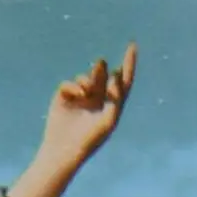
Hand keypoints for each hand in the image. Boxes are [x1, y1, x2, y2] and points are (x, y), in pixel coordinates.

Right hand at [41, 44, 136, 170]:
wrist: (64, 150)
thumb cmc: (90, 141)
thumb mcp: (109, 121)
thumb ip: (116, 98)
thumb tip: (116, 73)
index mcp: (111, 106)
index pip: (123, 82)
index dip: (129, 64)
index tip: (132, 46)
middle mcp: (97, 100)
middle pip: (103, 77)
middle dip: (102, 71)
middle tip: (101, 65)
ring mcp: (80, 98)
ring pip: (86, 78)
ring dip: (88, 80)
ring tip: (86, 90)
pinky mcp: (64, 97)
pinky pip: (70, 83)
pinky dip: (74, 86)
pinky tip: (78, 95)